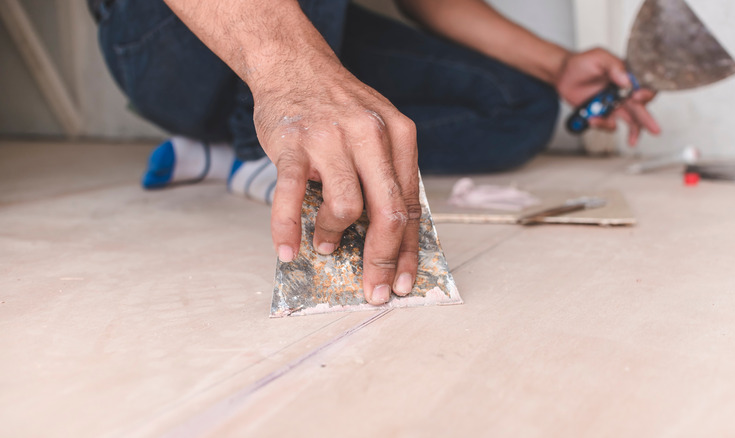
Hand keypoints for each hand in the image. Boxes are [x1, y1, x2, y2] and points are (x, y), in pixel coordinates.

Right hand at [251, 47, 420, 305]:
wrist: (294, 64)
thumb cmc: (338, 107)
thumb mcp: (378, 129)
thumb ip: (387, 174)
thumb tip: (390, 237)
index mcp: (399, 135)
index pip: (410, 204)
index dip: (408, 250)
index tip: (403, 280)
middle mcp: (370, 135)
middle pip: (388, 212)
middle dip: (383, 259)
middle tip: (374, 289)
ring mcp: (331, 139)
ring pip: (346, 207)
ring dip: (334, 237)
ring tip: (325, 245)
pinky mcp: (293, 144)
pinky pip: (292, 197)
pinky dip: (287, 230)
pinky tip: (288, 251)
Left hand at [555, 48, 660, 144]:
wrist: (562, 75)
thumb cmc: (582, 63)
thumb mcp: (599, 57)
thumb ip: (614, 66)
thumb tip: (626, 80)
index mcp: (627, 76)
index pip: (645, 86)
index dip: (645, 93)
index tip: (637, 96)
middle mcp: (624, 92)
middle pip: (641, 108)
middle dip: (648, 120)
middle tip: (655, 130)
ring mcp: (614, 104)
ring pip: (630, 120)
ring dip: (632, 131)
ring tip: (632, 141)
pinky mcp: (603, 114)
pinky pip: (609, 124)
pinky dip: (603, 125)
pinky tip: (593, 120)